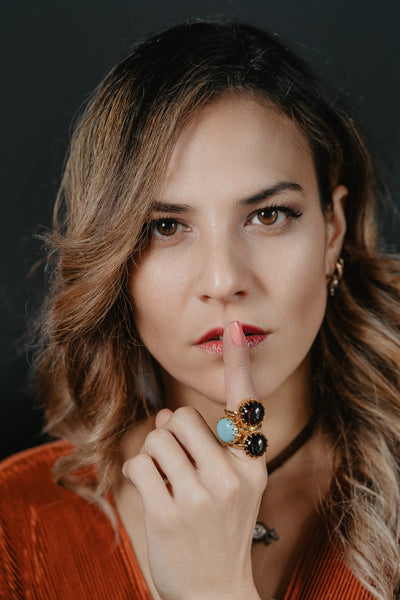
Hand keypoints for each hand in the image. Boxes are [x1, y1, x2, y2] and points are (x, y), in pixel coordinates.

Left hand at [122, 321, 266, 599]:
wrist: (214, 593)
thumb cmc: (219, 532)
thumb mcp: (227, 488)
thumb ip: (202, 446)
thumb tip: (164, 414)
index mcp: (251, 465)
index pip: (245, 405)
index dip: (239, 362)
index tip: (233, 326)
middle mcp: (231, 476)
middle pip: (182, 418)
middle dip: (171, 435)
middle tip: (179, 467)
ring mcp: (201, 496)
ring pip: (157, 437)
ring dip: (154, 455)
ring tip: (169, 485)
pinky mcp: (169, 513)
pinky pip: (140, 463)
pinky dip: (140, 474)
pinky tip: (156, 498)